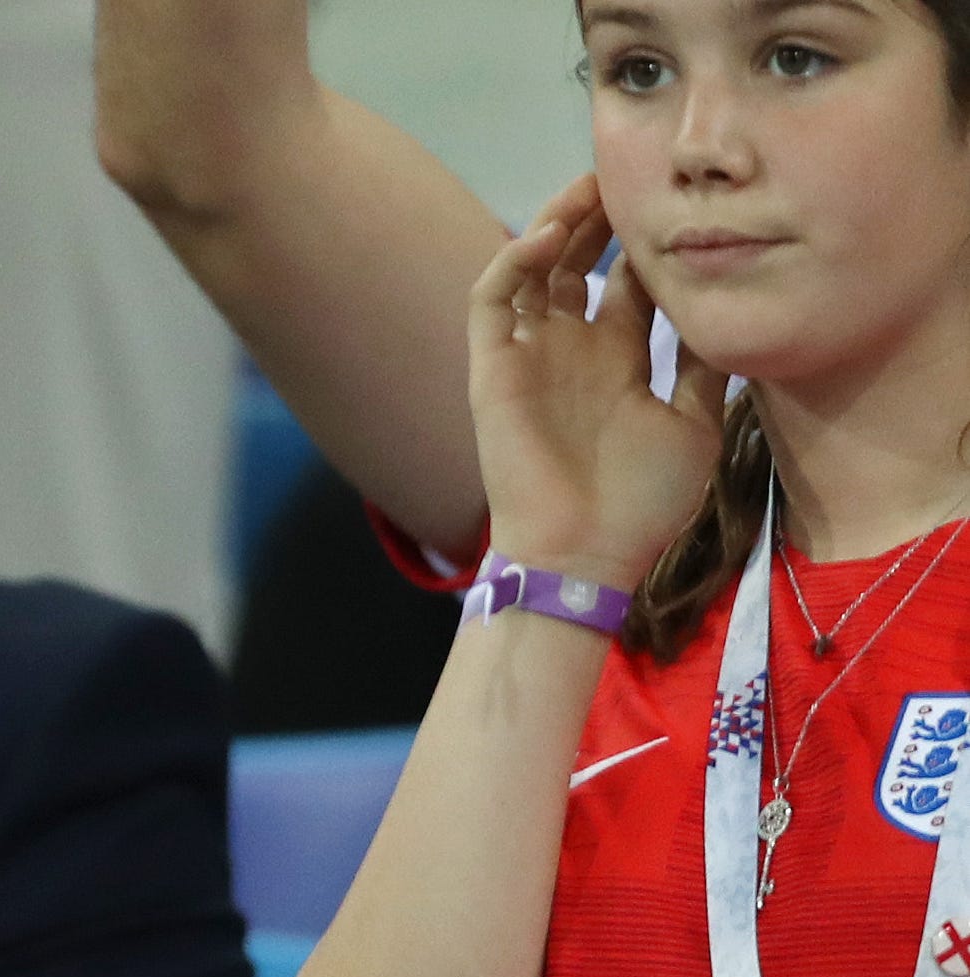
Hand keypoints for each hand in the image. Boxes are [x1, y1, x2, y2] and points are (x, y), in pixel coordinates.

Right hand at [469, 175, 726, 589]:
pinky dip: (514, 259)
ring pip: (534, 268)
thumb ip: (705, 364)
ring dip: (558, 222)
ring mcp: (530, 358)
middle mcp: (571, 351)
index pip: (628, 279)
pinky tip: (549, 237)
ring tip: (587, 186)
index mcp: (617, 360)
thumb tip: (732, 307)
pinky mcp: (493, 370)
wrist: (584, 555)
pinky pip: (492, 300)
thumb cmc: (640, 505)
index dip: (648, 237)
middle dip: (603, 214)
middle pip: (581, 261)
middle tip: (631, 173)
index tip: (679, 198)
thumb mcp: (696, 422)